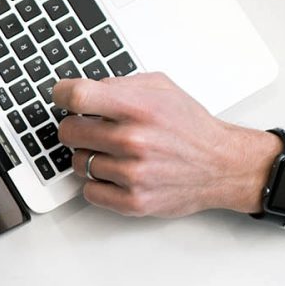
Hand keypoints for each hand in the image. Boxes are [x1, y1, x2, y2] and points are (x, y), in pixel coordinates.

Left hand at [52, 73, 280, 217]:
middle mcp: (134, 141)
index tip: (61, 97)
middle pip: (69, 131)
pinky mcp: (133, 201)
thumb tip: (84, 89)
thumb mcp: (161, 88)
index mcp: (139, 108)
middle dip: (75, 127)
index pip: (77, 97)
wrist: (222, 165)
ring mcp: (132, 174)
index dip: (61, 94)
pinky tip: (115, 173)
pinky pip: (89, 191)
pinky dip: (97, 183)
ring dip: (89, 156)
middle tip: (90, 128)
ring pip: (77, 162)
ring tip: (113, 152)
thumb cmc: (191, 127)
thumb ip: (120, 84)